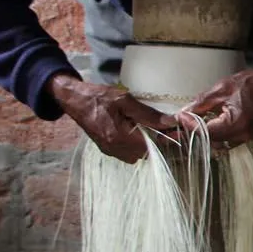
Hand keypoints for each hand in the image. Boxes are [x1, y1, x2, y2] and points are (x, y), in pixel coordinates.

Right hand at [48, 73, 176, 162]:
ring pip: (139, 154)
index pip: (152, 145)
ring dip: (148, 143)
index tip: (178, 130)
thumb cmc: (98, 97)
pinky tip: (139, 131)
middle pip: (147, 152)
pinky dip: (137, 143)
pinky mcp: (108, 150)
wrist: (74, 100)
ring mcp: (111, 151)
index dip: (167, 138)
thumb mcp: (125, 100)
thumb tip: (169, 122)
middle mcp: (115, 149)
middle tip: (167, 127)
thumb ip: (148, 114)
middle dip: (158, 141)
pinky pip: (129, 152)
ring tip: (153, 128)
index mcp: (120, 137)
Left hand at [178, 48, 252, 149]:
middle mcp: (242, 135)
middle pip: (209, 142)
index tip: (175, 118)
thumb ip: (200, 104)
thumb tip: (182, 113)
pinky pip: (226, 139)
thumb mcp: (222, 89)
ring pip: (217, 143)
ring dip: (201, 136)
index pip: (205, 131)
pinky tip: (202, 127)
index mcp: (237, 124)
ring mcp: (246, 137)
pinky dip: (213, 135)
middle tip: (172, 131)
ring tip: (184, 129)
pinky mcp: (247, 134)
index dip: (188, 126)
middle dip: (191, 135)